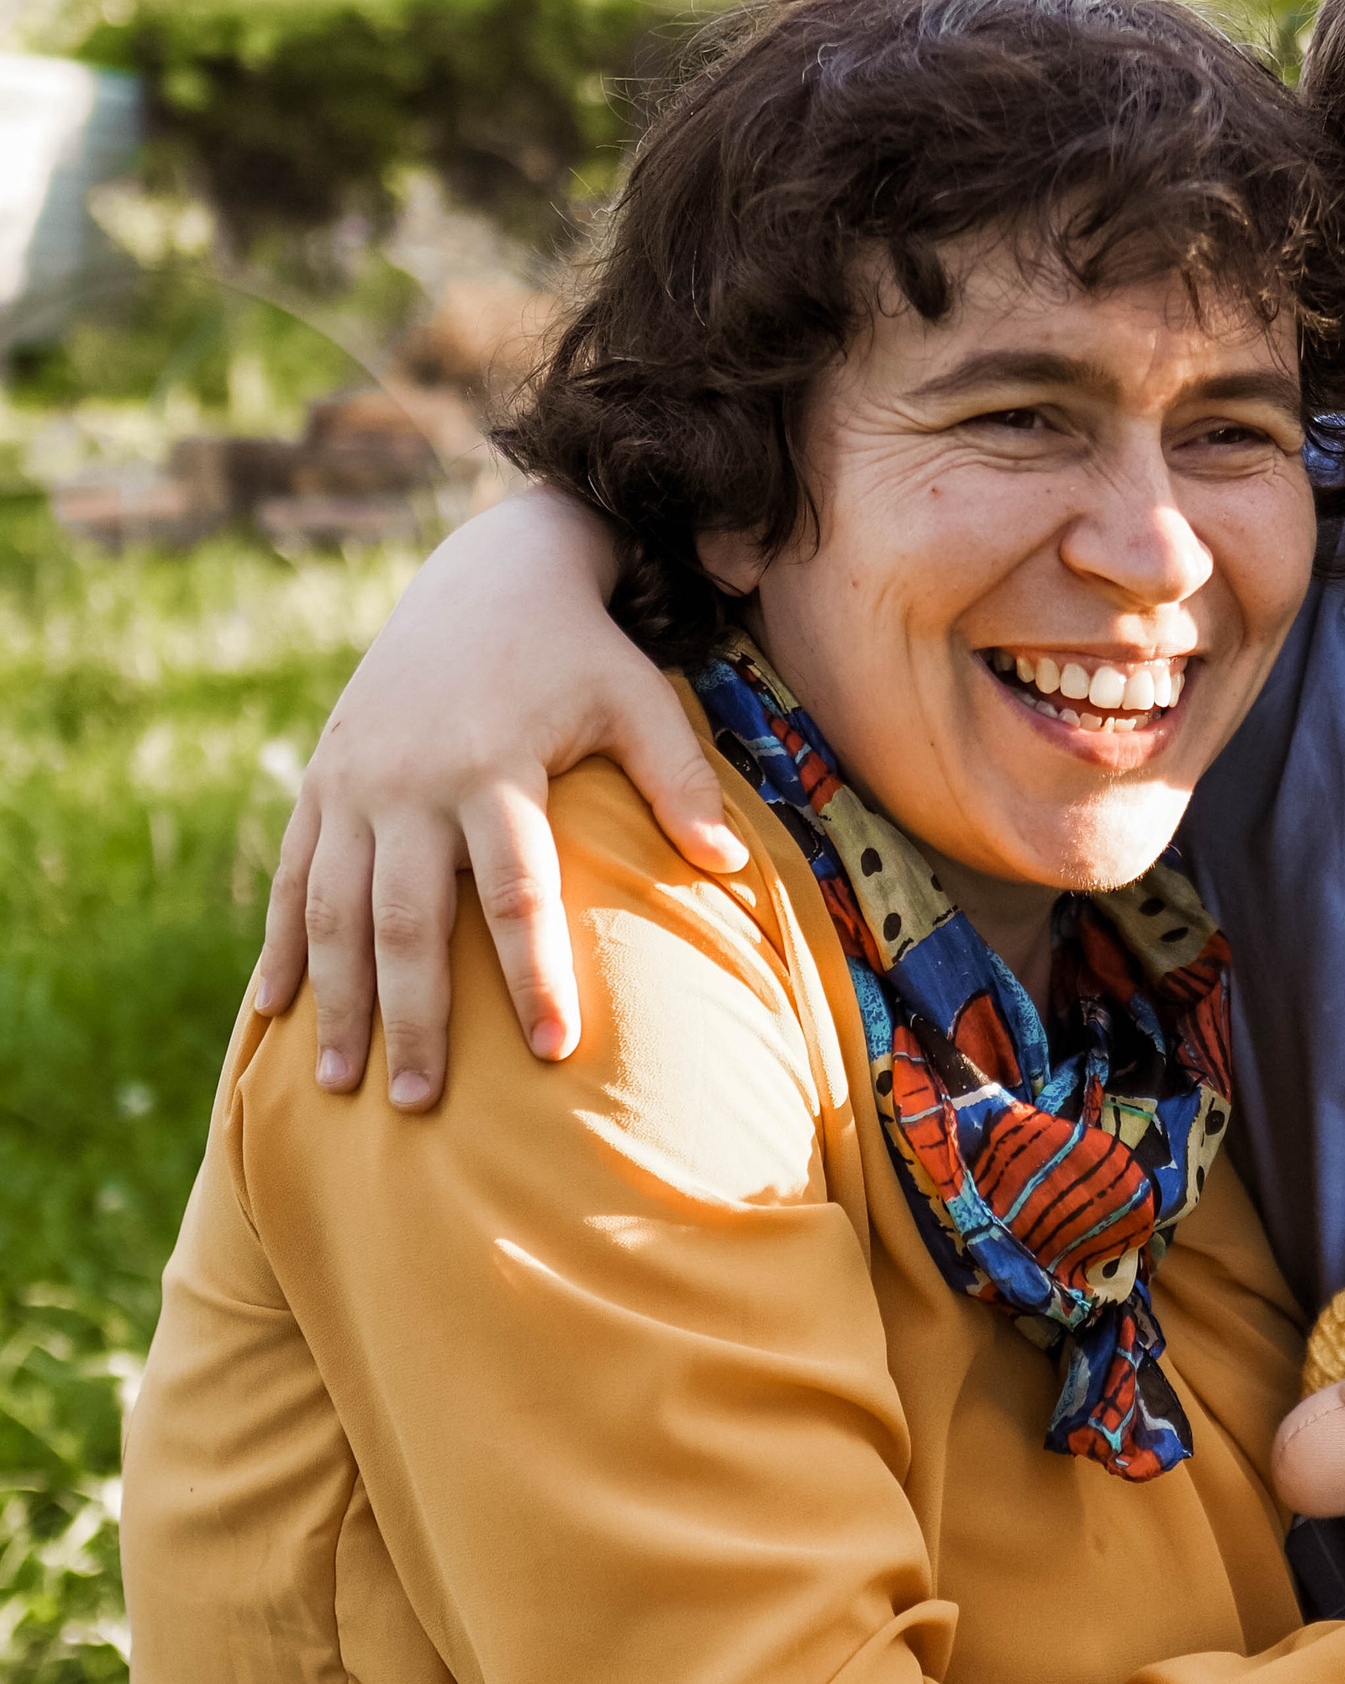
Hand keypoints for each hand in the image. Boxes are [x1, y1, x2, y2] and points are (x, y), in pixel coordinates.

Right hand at [252, 490, 742, 1109]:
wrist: (487, 576)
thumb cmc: (580, 651)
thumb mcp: (639, 698)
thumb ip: (680, 780)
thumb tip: (729, 863)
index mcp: (494, 766)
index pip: (516, 891)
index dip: (535, 974)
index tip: (554, 1051)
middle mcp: (413, 782)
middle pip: (407, 919)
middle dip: (414, 1017)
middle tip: (420, 1107)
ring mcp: (356, 783)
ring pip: (335, 909)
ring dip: (337, 1001)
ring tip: (343, 1086)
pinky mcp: (322, 781)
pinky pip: (293, 877)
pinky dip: (282, 946)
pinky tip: (275, 1014)